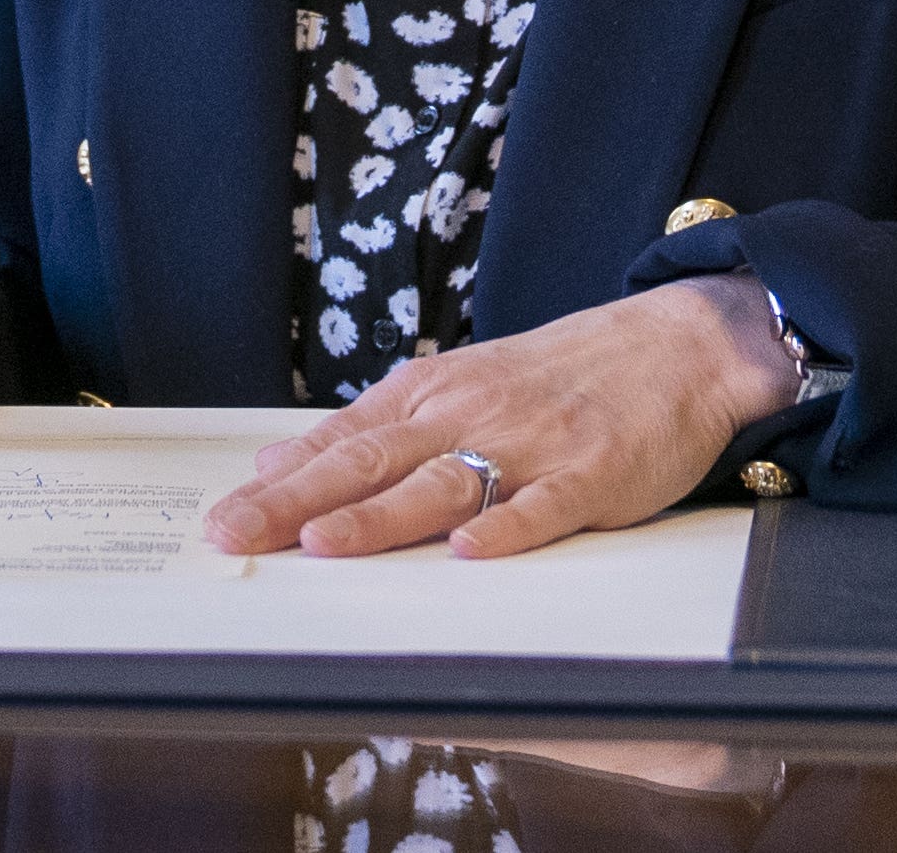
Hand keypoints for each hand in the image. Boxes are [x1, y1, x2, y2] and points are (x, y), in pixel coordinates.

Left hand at [205, 275, 794, 558]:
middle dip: (298, 504)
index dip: (277, 485)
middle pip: (371, 463)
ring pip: (443, 484)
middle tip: (238, 536)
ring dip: (381, 517)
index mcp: (431, 395)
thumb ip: (372, 429)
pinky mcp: (592, 473)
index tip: (222, 519)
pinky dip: (509, 529)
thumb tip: (279, 460)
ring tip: (325, 545)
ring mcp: (530, 444)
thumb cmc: (560, 375)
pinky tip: (473, 552)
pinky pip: (545, 506)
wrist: (674, 344)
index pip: (339, 444)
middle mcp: (468, 414)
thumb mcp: (455, 385)